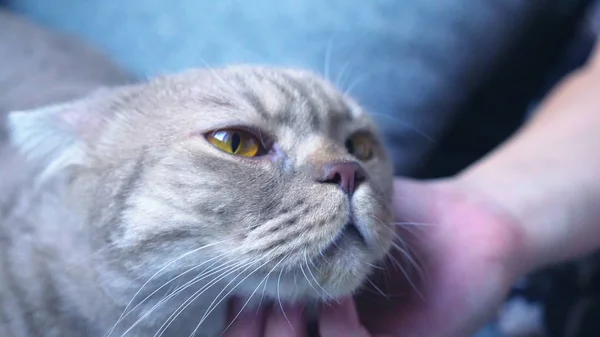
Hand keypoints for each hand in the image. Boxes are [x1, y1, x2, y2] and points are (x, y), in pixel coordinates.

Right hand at [223, 177, 527, 336]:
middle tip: (254, 294)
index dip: (238, 319)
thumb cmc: (398, 215)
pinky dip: (338, 332)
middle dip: (252, 331)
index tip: (233, 283)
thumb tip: (237, 218)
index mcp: (310, 309)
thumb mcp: (341, 213)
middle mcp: (331, 331)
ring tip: (289, 296)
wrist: (465, 221)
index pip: (254, 330)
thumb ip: (299, 221)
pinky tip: (338, 297)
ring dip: (287, 335)